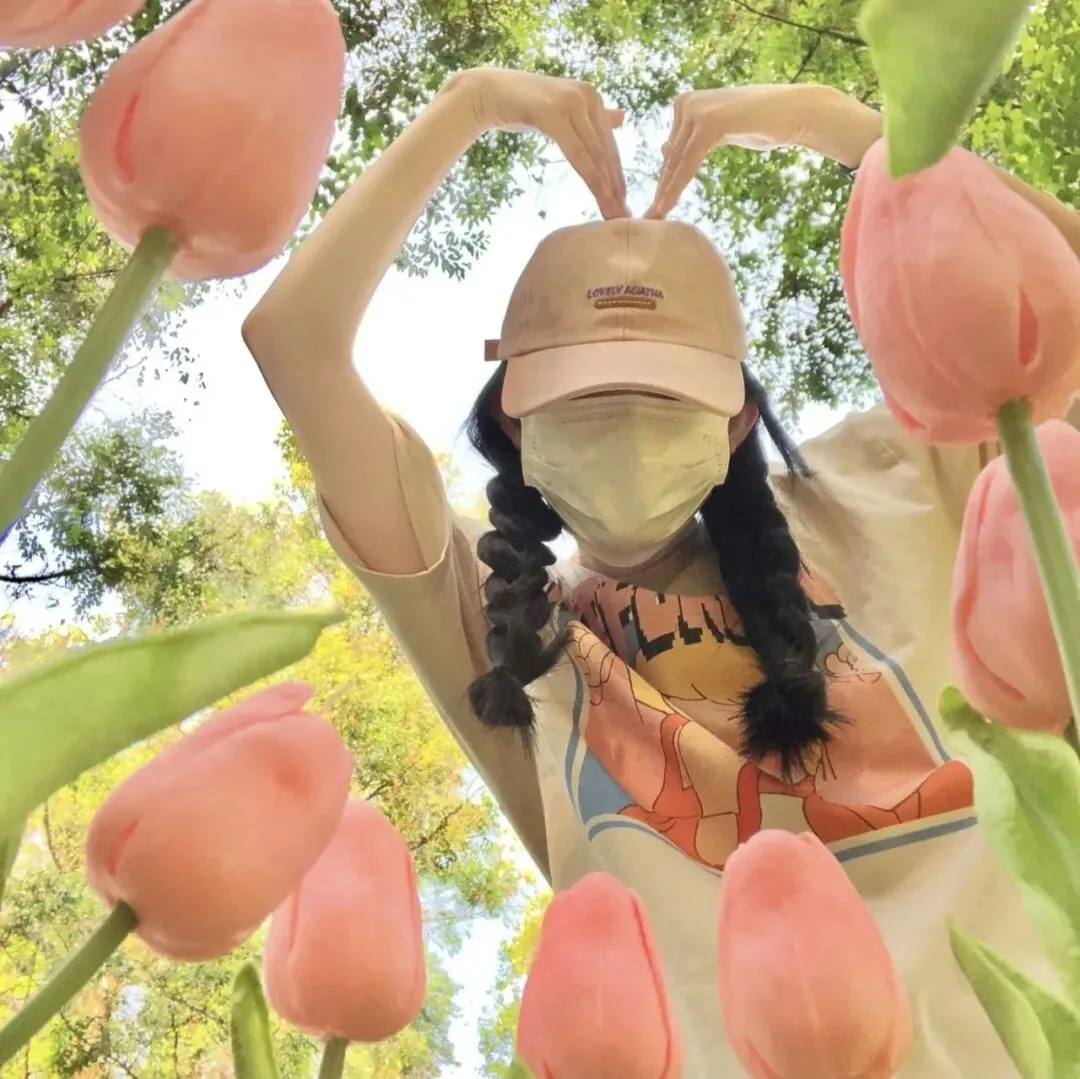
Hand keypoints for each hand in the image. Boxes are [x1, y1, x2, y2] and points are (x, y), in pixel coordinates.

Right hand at [443, 67, 628, 219]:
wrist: (488, 93)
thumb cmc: (522, 106)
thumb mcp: (561, 113)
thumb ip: (589, 120)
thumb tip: (621, 118)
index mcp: (592, 98)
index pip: (609, 144)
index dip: (618, 175)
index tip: (624, 203)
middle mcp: (588, 96)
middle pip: (606, 150)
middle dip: (616, 186)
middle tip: (624, 216)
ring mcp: (573, 102)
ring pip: (595, 154)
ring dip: (607, 187)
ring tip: (613, 213)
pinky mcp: (555, 113)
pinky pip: (577, 153)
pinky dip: (590, 177)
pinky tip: (599, 196)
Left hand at [646, 84, 832, 218]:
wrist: (795, 112)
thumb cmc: (762, 124)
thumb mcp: (719, 131)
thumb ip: (693, 140)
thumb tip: (664, 149)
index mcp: (685, 103)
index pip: (671, 149)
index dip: (663, 180)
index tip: (654, 206)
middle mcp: (686, 102)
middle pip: (671, 156)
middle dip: (661, 188)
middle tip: (649, 217)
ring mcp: (697, 110)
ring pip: (676, 161)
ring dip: (665, 192)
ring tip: (655, 217)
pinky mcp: (709, 122)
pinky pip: (687, 162)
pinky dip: (677, 186)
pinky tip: (667, 206)